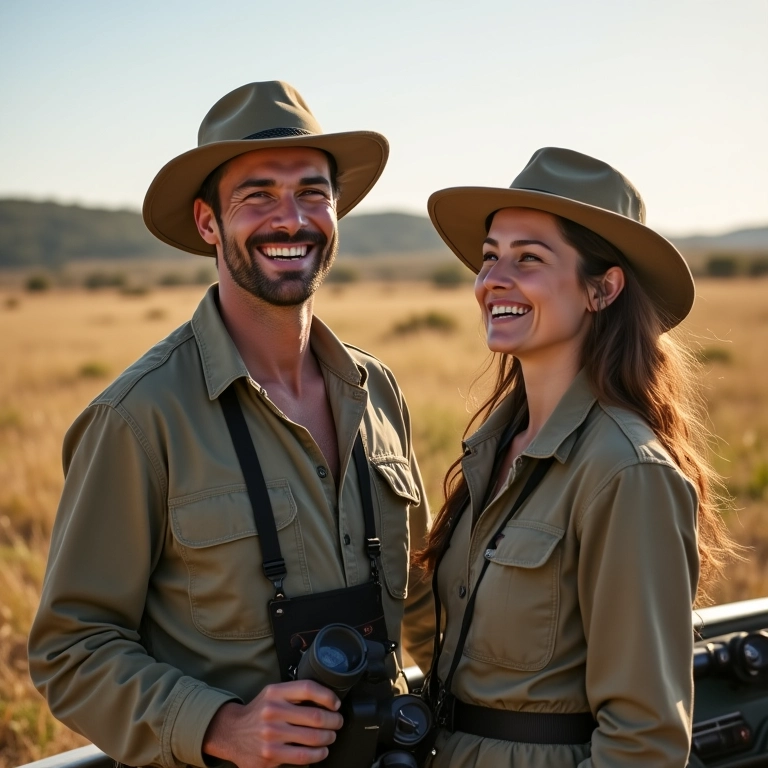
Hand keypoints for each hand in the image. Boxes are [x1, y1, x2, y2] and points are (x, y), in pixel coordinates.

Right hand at [202, 680, 342, 767]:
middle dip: (334, 721)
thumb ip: (294, 693)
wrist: (232, 733)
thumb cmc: (259, 712)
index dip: (327, 696)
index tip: (335, 704)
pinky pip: (303, 756)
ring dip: (329, 738)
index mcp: (275, 693)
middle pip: (316, 716)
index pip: (308, 688)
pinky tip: (321, 751)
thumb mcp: (272, 694)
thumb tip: (326, 698)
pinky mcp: (270, 755)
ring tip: (330, 736)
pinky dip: (318, 754)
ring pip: (313, 738)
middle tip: (337, 722)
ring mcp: (271, 735)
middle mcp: (273, 712)